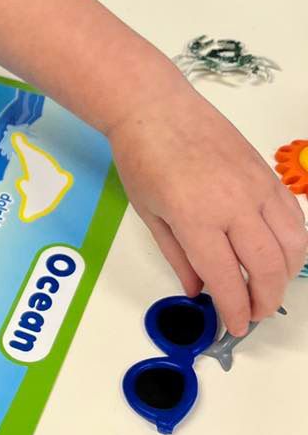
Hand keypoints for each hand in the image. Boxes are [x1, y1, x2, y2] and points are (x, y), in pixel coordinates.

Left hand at [108, 82, 306, 335]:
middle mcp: (234, 204)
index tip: (235, 327)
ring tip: (267, 287)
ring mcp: (256, 186)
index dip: (235, 311)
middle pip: (268, 267)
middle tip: (254, 314)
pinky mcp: (267, 173)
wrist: (155, 107)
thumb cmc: (142, 158)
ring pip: (292, 244)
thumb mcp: (149, 215)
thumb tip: (197, 292)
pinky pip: (293, 217)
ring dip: (286, 275)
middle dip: (264, 300)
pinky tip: (279, 254)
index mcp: (196, 218)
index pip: (227, 279)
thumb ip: (177, 257)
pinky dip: (293, 243)